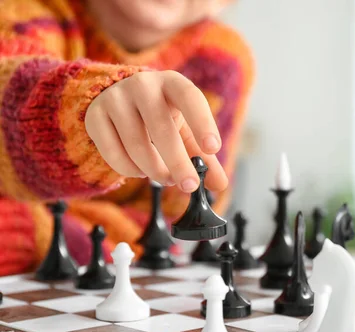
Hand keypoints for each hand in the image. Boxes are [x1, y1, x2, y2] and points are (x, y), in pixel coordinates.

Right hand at [85, 70, 227, 192]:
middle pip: (161, 128)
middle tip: (190, 185)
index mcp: (172, 82)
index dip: (203, 123)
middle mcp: (143, 85)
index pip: (190, 98)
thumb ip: (204, 156)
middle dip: (178, 163)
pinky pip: (113, 152)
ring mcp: (116, 98)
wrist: (119, 99)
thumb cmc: (163, 116)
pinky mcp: (95, 115)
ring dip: (154, 170)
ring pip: (136, 144)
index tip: (213, 148)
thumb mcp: (186, 130)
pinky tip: (141, 170)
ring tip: (166, 178)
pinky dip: (130, 169)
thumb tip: (219, 184)